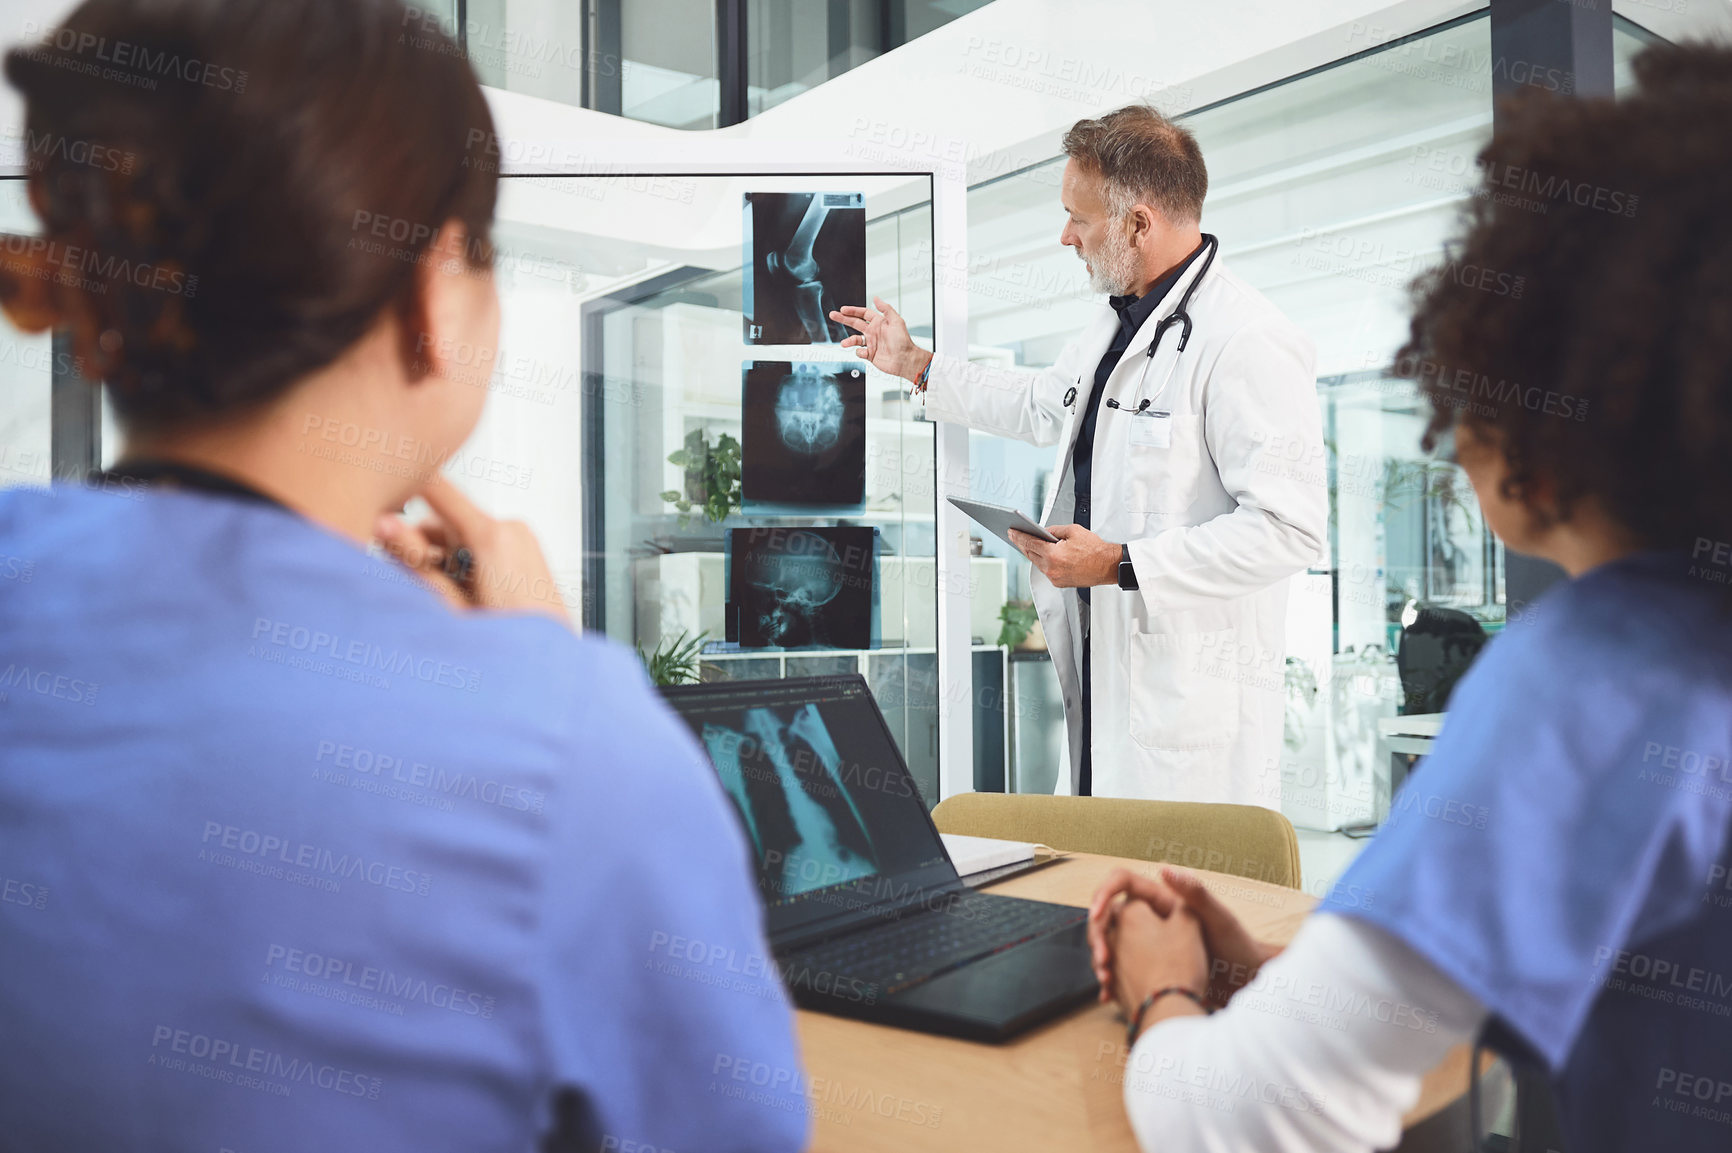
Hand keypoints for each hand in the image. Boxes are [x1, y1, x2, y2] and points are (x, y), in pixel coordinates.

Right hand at [375, 474, 571, 628]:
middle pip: (445, 520)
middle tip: (420, 586)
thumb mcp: (451, 606)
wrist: (553, 667)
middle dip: (423, 547)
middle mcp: (510, 528)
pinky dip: (466, 562)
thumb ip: (415, 562)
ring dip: (445, 558)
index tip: (379, 509)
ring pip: (462, 534)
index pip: (436, 488)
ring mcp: (522, 537)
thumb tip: (383, 523)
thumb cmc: (507, 645)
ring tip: (453, 600)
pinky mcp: (528, 548)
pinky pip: (483, 542)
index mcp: (492, 537)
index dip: (402, 492)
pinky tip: (470, 596)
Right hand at [829, 296, 931, 383]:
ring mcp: (871, 343)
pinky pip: (860, 352)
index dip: (853, 311)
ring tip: (844, 343)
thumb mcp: (896, 321)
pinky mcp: (870, 355)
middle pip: (855, 323)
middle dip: (843, 319)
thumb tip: (876, 298)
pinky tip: (865, 353)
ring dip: (848, 341)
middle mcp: (874, 332)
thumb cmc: (903, 341)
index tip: (843, 309)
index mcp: (879, 322)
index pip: (863, 313)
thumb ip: (885, 309)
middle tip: (833, 315)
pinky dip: (859, 352)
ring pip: (855, 339)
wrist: (905, 360)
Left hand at [1008, 524, 1119, 588]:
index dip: (1018, 536)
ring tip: (1028, 543)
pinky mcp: (1059, 583)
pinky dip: (1043, 561)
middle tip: (1016, 535)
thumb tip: (1043, 531)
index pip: (1030, 543)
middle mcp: (1052, 569)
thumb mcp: (1073, 531)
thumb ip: (1054, 530)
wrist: (1108, 566)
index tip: (1011, 531)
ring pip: (1037, 563)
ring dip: (1033, 552)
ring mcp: (1054, 578)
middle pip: (1030, 554)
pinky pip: (1046, 570)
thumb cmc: (1095, 550)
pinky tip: (1043, 554)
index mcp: (1053, 555)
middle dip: (1023, 543)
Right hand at [1088, 866, 1281, 1007]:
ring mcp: (1148, 942)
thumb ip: (1195, 893)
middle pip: (1108, 914)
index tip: (1097, 916)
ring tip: (1105, 980)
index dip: (1103, 895)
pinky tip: (1109, 995)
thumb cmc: (1238, 947)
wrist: (1248, 983)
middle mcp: (1152, 917)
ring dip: (1100, 959)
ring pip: (1109, 942)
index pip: (1122, 883)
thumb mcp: (1218, 919)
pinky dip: (1110, 979)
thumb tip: (1164, 869)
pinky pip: (1119, 967)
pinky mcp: (1148, 966)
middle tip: (1102, 960)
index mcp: (1163, 899)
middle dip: (1097, 934)